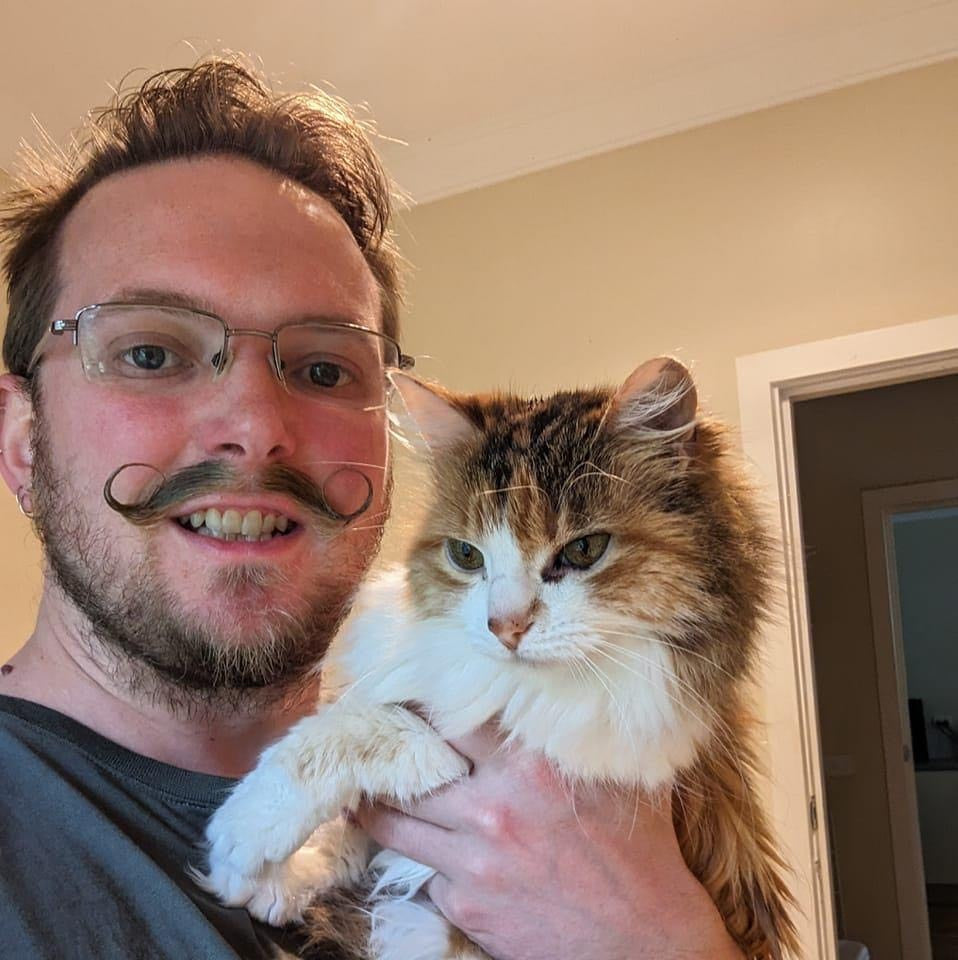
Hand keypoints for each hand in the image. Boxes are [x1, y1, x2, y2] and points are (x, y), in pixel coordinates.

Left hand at [354, 723, 744, 959]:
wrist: (646, 942)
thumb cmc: (640, 850)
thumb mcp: (622, 774)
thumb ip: (585, 731)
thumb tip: (573, 683)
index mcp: (529, 765)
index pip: (452, 717)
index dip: (421, 703)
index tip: (401, 696)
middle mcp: (493, 808)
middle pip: (411, 770)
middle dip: (386, 755)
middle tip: (366, 741)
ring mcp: (474, 861)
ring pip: (396, 825)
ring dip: (376, 809)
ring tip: (358, 796)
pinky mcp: (467, 905)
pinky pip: (427, 875)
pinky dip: (429, 864)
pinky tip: (430, 855)